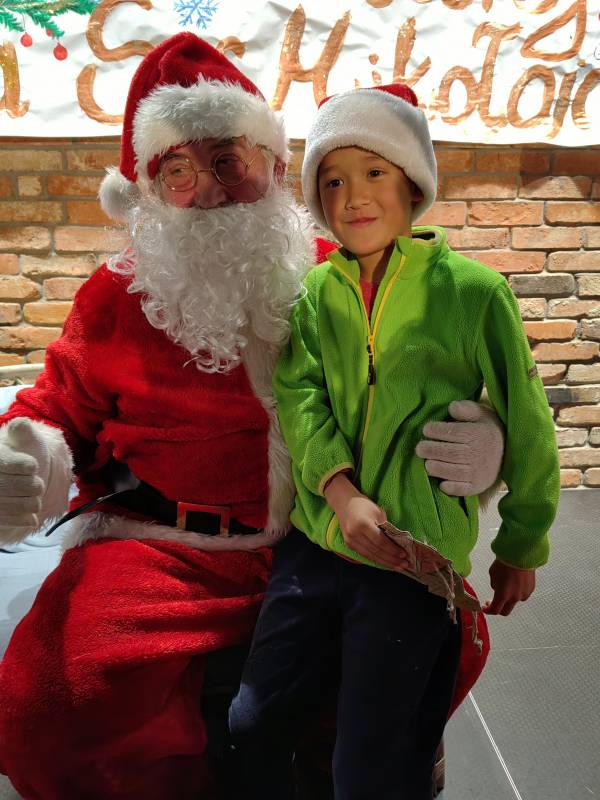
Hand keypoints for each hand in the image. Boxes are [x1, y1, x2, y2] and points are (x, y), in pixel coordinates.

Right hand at [0, 418, 49, 537]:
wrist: (19, 479)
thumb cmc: (21, 454)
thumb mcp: (23, 439)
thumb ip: (22, 431)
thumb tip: (21, 425)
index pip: (3, 462)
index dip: (22, 465)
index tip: (33, 466)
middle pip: (6, 486)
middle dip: (31, 486)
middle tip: (37, 485)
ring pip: (8, 505)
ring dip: (30, 504)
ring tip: (35, 498)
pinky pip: (6, 521)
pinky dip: (23, 520)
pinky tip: (32, 517)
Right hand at [324, 474, 410, 569]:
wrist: (345, 503)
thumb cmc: (364, 505)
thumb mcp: (378, 512)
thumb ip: (386, 528)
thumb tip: (397, 543)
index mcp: (362, 524)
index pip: (380, 542)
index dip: (393, 550)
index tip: (404, 554)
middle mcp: (354, 534)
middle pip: (376, 551)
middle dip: (391, 559)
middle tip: (404, 564)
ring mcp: (350, 541)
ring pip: (370, 556)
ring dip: (385, 563)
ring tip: (398, 566)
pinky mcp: (349, 544)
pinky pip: (365, 555)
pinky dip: (377, 560)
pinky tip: (386, 562)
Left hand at [415, 400, 504, 496]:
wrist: (509, 453)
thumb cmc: (487, 431)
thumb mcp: (481, 414)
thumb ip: (466, 409)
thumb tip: (451, 407)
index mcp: (478, 435)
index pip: (453, 432)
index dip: (436, 430)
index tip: (427, 429)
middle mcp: (478, 454)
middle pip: (449, 453)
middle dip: (431, 450)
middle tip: (420, 448)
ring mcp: (478, 472)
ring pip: (453, 472)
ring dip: (436, 468)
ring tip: (427, 463)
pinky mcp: (477, 486)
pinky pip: (461, 489)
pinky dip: (449, 487)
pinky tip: (442, 482)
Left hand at [483, 558, 534, 615]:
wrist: (521, 554)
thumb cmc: (504, 563)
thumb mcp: (493, 574)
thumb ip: (494, 585)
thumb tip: (497, 589)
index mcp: (503, 595)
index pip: (495, 610)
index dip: (488, 610)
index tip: (485, 607)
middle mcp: (514, 597)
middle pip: (505, 611)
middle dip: (498, 609)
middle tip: (493, 602)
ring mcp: (524, 594)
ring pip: (514, 601)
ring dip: (508, 598)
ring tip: (506, 585)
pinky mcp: (530, 589)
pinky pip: (522, 594)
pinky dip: (517, 592)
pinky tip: (515, 582)